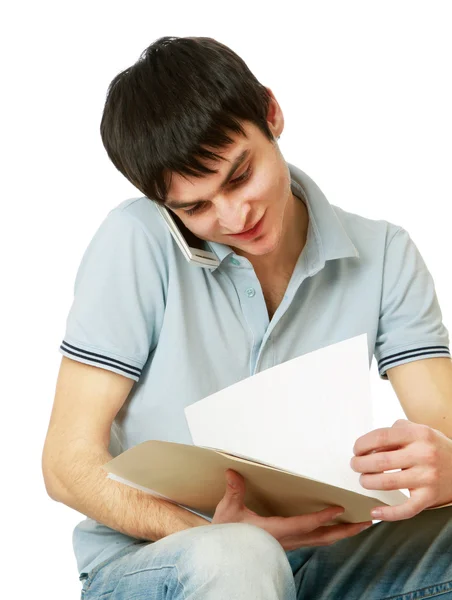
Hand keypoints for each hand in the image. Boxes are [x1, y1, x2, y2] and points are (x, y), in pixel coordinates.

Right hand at [212, 469, 372, 550]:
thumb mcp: (229, 510)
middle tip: (366, 522)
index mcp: (275, 532)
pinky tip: (333, 528)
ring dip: (340, 533)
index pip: (305, 525)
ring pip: (320, 541)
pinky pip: (313, 540)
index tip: (340, 509)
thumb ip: (234, 491)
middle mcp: (287, 541)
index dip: (323, 517)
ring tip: (357, 525)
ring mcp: (288, 545)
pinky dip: (328, 534)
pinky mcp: (287, 545)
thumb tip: (233, 472)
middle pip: (322, 538)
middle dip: (345, 531)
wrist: (222, 555)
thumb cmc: (226, 534)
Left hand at [351, 418, 451, 520]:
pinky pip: (406, 509)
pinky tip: (374, 512)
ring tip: (364, 480)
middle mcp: (424, 455)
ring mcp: (427, 478)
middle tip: (355, 465)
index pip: (381, 437)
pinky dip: (388, 513)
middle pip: (381, 461)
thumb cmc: (433, 447)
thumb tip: (368, 445)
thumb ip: (394, 432)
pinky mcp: (429, 498)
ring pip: (388, 483)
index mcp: (418, 434)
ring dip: (369, 482)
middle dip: (361, 464)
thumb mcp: (417, 430)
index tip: (356, 449)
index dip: (363, 444)